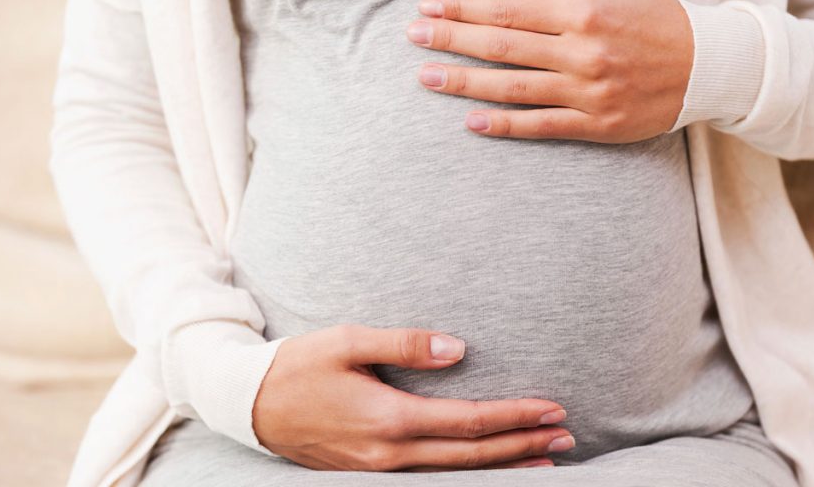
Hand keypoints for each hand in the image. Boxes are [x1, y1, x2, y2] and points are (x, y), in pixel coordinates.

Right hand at [253, 324, 573, 470]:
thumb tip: (460, 350)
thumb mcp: (347, 341)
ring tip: (543, 460)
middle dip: (523, 446)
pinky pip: (431, 477)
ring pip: (455, 474)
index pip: (469, 422)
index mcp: (388, 418)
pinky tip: (486, 467)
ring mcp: (379, 469)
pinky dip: (468, 473)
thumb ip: (406, 344)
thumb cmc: (298, 365)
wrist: (247, 404)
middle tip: (567, 437)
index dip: (515, 416)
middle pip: (472, 456)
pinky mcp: (370, 471)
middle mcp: (389, 453)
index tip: (552, 409)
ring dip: (503, 465)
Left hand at [406, 0, 693, 142]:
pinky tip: (471, 122)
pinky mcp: (595, 125)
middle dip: (452, 39)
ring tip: (428, 78)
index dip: (463, 8)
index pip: (508, 9)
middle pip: (502, 46)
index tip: (429, 7)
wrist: (707, 67)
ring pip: (513, 88)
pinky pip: (541, 127)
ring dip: (465, 83)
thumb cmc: (654, 19)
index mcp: (582, 13)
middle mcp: (580, 53)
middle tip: (413, 36)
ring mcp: (586, 93)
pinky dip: (505, 126)